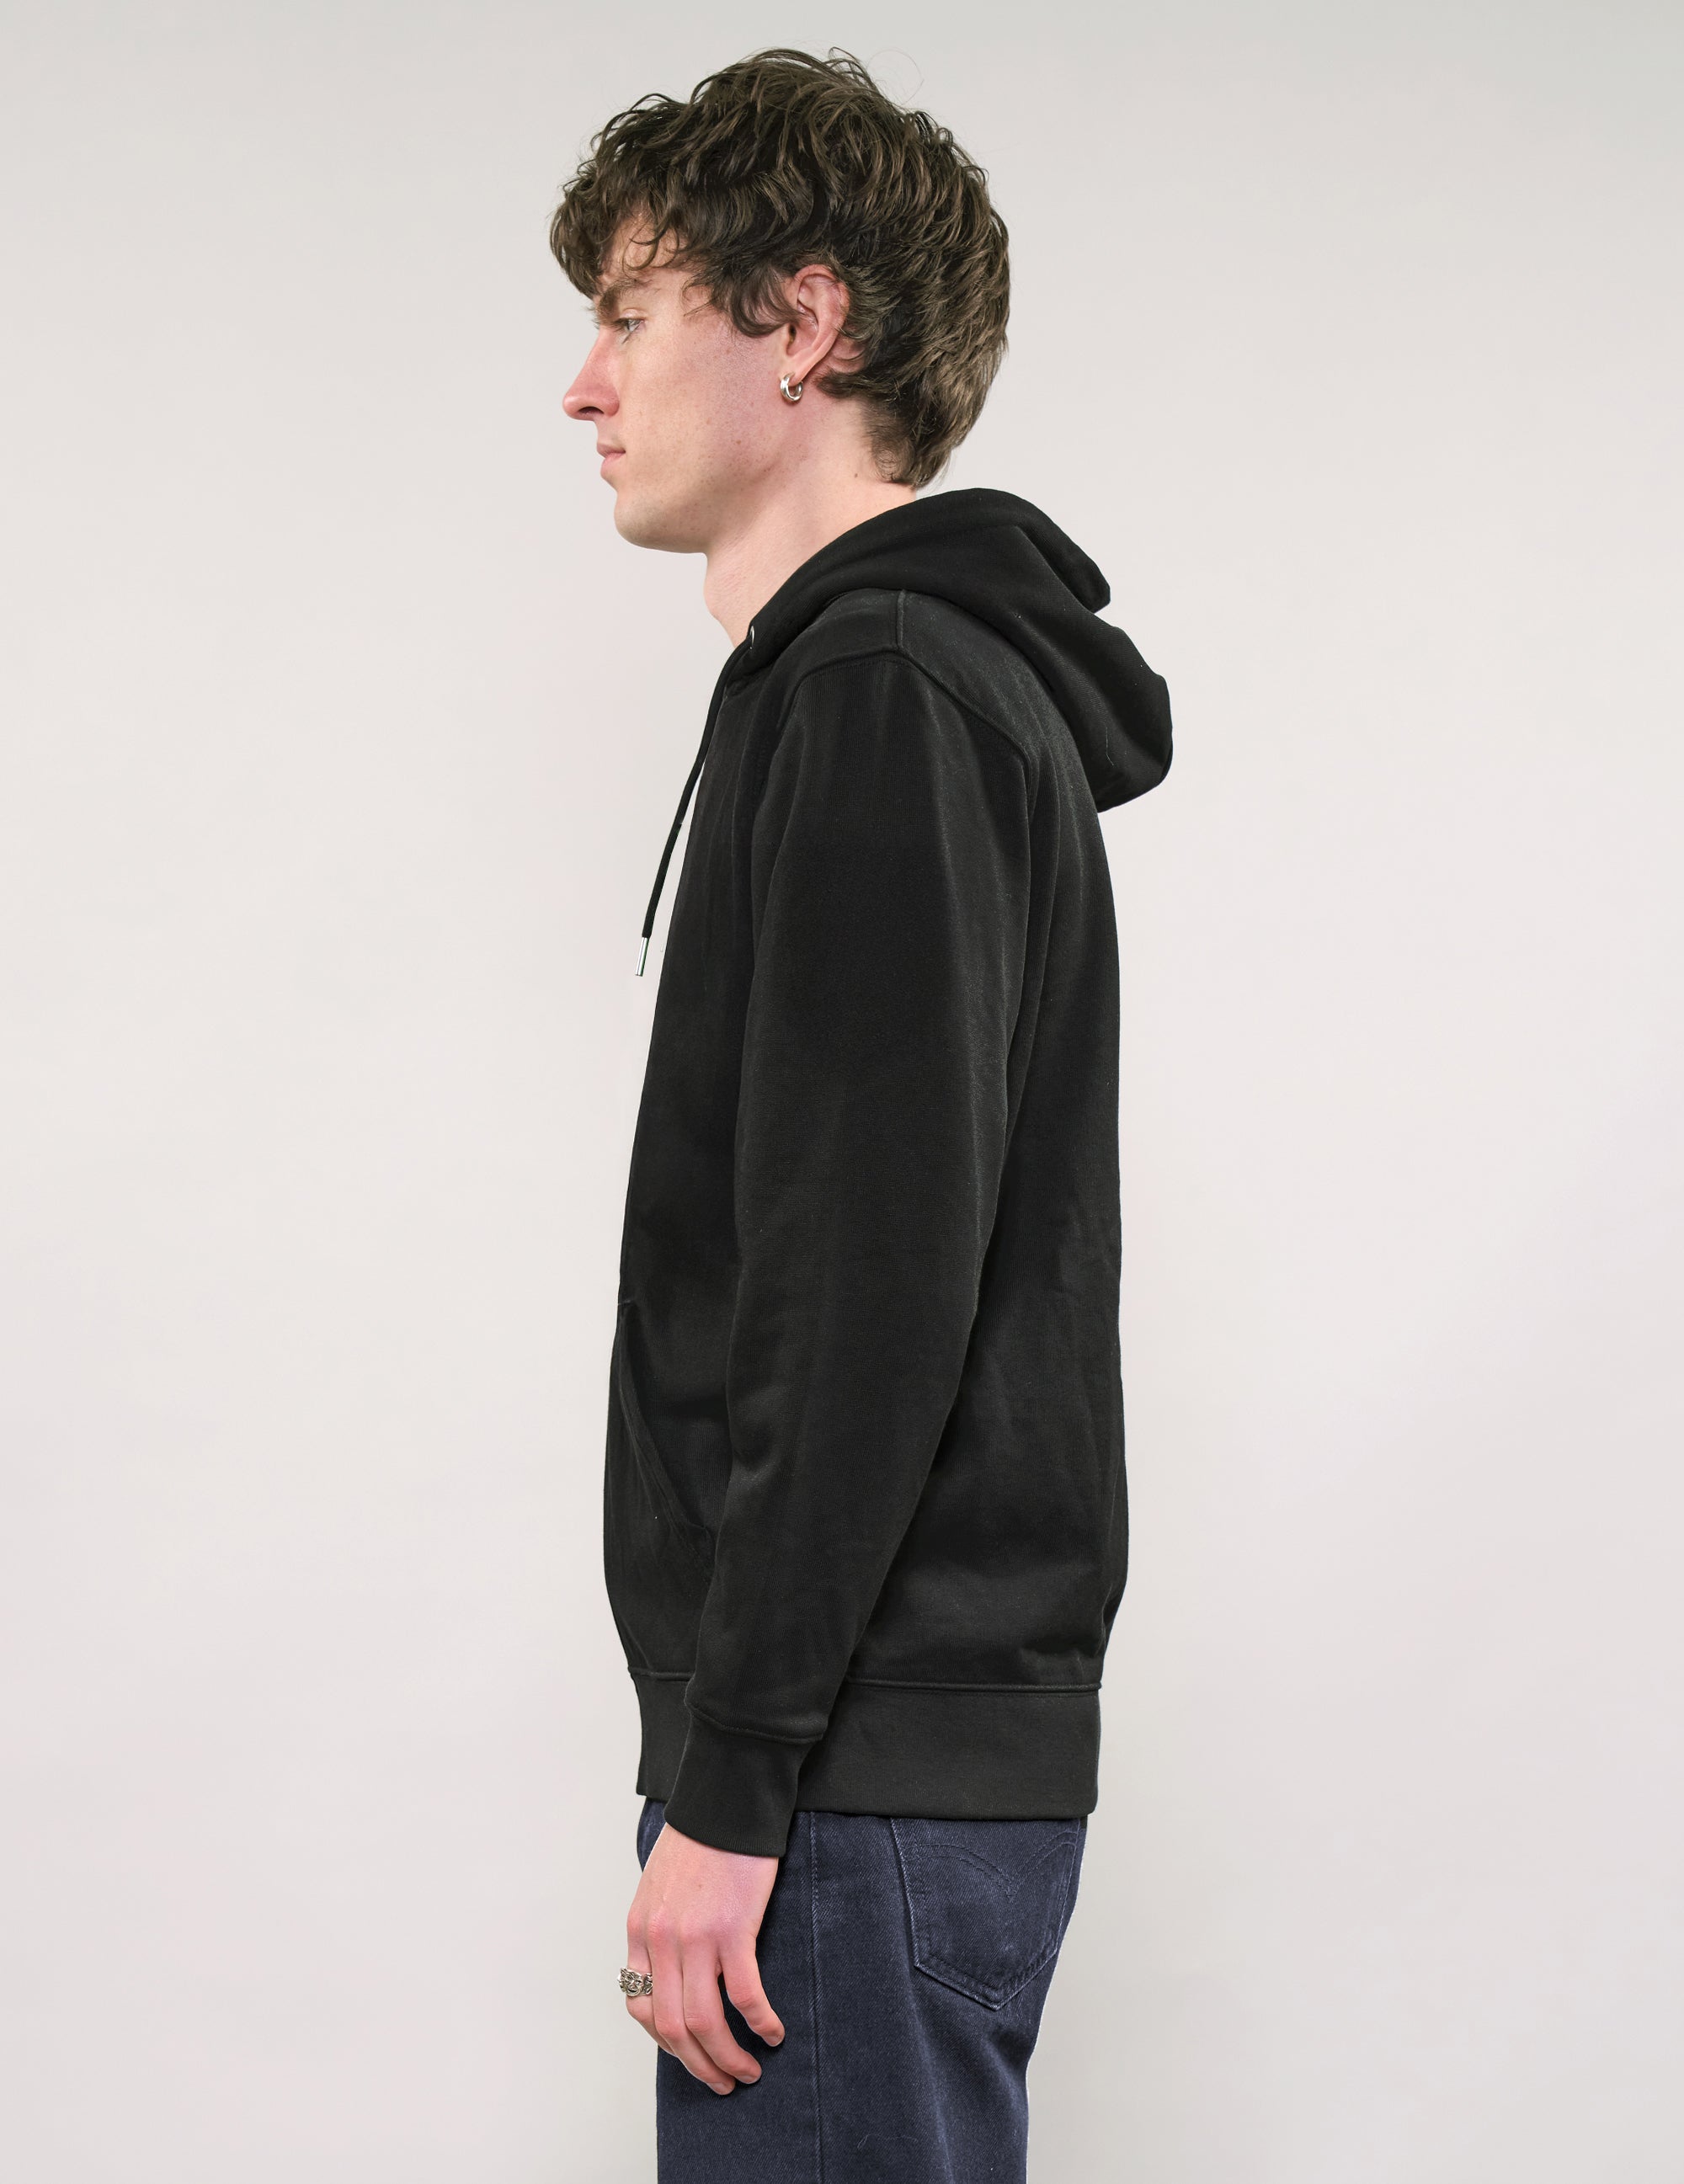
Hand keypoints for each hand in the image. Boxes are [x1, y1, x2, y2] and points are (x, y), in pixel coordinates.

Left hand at [624, 1820, 785, 2093]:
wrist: (725, 1800)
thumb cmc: (700, 1839)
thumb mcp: (661, 1886)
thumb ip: (661, 1927)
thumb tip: (673, 1968)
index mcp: (641, 1930)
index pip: (640, 2007)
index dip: (665, 2042)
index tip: (690, 2051)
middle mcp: (661, 1940)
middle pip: (672, 2028)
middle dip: (698, 2065)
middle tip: (723, 2082)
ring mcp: (695, 1937)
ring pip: (704, 2022)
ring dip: (727, 2057)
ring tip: (749, 2071)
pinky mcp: (732, 1929)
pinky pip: (745, 1995)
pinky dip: (759, 2023)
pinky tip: (773, 2033)